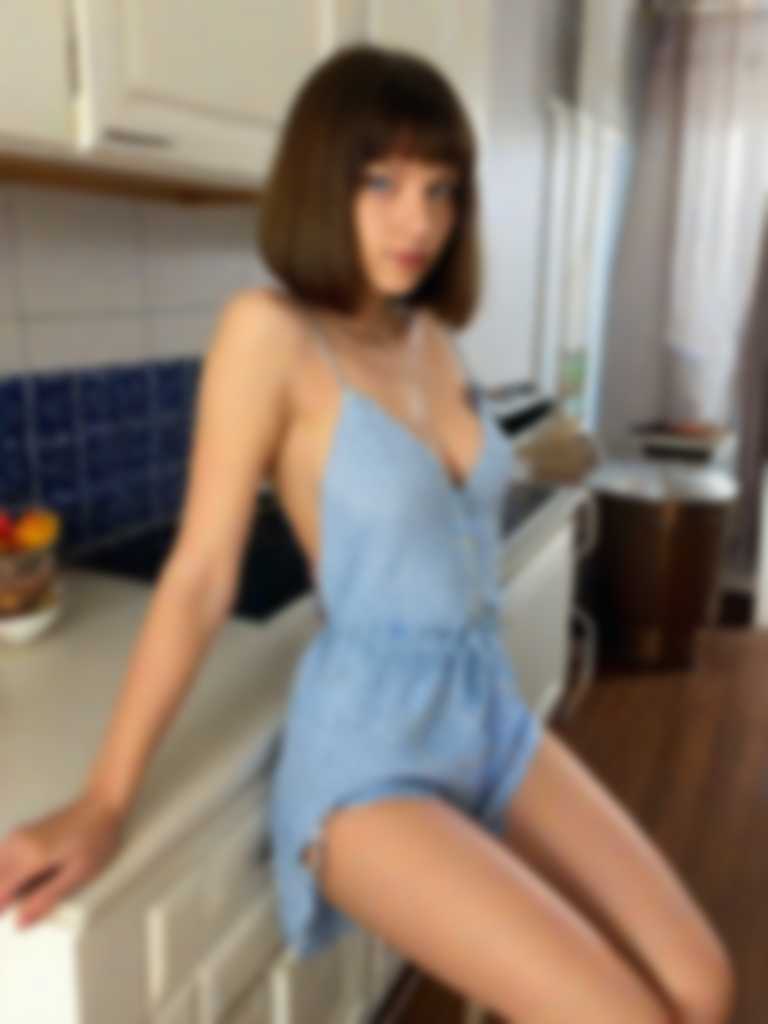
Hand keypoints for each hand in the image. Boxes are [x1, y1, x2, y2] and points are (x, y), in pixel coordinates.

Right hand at [0, 793, 125, 929]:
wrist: (102, 806)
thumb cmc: (96, 840)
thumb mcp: (76, 875)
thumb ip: (45, 899)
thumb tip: (20, 923)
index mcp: (29, 856)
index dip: (4, 911)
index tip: (18, 920)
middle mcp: (16, 844)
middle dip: (8, 897)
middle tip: (39, 897)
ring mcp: (17, 836)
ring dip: (11, 885)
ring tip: (43, 884)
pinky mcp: (21, 834)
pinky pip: (5, 859)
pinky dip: (14, 873)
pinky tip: (38, 874)